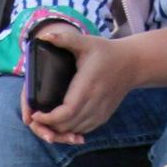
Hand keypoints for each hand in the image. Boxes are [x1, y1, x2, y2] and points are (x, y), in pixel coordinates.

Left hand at [20, 23, 137, 143]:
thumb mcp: (86, 42)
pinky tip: (61, 124)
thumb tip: (45, 36)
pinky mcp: (104, 116)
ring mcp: (101, 112)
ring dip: (58, 130)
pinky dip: (70, 130)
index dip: (48, 118)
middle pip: (67, 125)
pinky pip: (84, 130)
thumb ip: (65, 39)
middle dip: (48, 126)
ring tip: (44, 122)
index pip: (66, 112)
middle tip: (34, 118)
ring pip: (74, 130)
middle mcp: (95, 102)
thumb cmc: (106, 51)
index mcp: (87, 86)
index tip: (35, 114)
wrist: (132, 64)